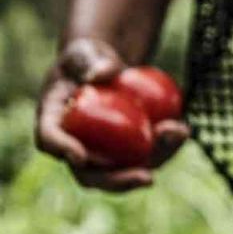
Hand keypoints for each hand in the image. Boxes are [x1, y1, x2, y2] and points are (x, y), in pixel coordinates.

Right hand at [34, 40, 188, 189]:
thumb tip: (99, 76)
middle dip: (118, 181)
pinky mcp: (127, 152)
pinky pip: (147, 158)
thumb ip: (91, 60)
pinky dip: (167, 147)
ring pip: (125, 172)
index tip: (79, 156)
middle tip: (146, 177)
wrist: (105, 70)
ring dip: (154, 161)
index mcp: (52, 120)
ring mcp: (102, 154)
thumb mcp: (87, 51)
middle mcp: (74, 145)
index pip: (48, 139)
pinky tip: (183, 129)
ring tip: (177, 133)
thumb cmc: (89, 59)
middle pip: (89, 175)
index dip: (60, 149)